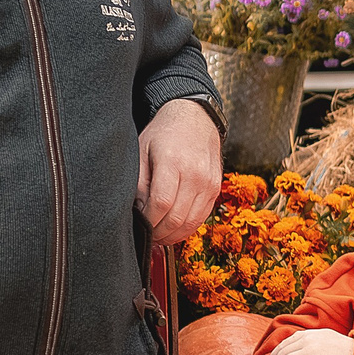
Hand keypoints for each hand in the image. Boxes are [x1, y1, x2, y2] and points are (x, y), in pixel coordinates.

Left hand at [137, 97, 220, 244]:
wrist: (195, 118)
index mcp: (173, 161)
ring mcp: (208, 182)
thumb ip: (139, 182)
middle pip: (177, 217)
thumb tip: (138, 211)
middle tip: (147, 235)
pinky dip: (187, 228)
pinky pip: (202, 217)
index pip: (161, 203)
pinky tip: (174, 228)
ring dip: (173, 235)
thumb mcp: (142, 151)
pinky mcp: (215, 189)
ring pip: (191, 222)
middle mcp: (195, 174)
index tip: (140, 224)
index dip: (149, 221)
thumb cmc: (165, 134)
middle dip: (159, 232)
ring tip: (159, 235)